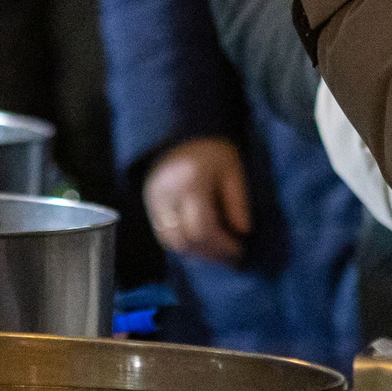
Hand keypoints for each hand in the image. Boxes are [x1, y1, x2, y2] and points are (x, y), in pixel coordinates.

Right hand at [145, 136, 250, 263]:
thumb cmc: (213, 151)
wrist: (182, 133)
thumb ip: (238, 200)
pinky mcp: (148, 204)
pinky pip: (163, 234)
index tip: (240, 248)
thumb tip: (243, 231)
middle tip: (230, 257)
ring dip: (195, 253)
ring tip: (217, 253)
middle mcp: (167, 195)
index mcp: (191, 183)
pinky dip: (182, 244)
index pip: (203, 228)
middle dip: (209, 254)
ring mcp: (153, 201)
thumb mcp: (233, 169)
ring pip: (171, 242)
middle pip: (184, 240)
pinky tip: (200, 244)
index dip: (223, 245)